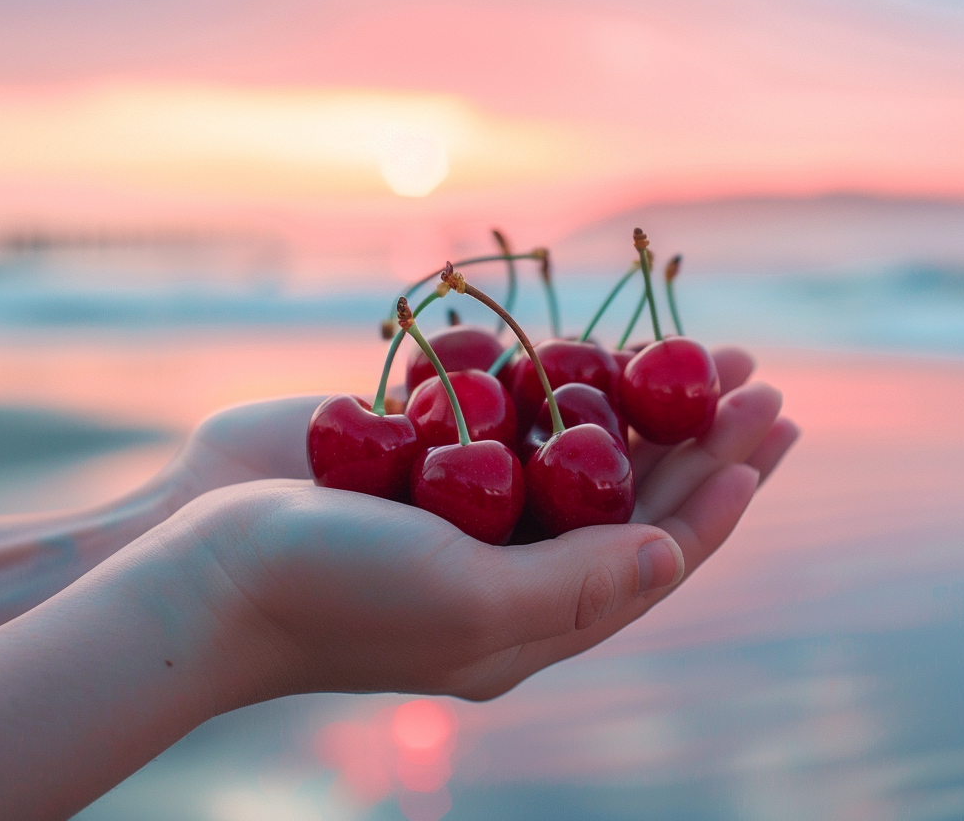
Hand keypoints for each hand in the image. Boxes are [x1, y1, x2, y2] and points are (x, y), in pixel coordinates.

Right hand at [165, 347, 798, 705]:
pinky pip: (512, 410)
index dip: (718, 502)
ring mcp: (468, 505)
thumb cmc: (333, 593)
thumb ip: (578, 586)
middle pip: (635, 497)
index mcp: (532, 617)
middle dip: (703, 442)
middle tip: (767, 386)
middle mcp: (512, 562)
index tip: (767, 441)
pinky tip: (607, 347)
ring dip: (648, 402)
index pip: (654, 558)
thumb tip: (679, 556)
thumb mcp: (469, 604)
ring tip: (713, 355)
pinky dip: (562, 377)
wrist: (197, 559)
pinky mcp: (425, 452)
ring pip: (583, 448)